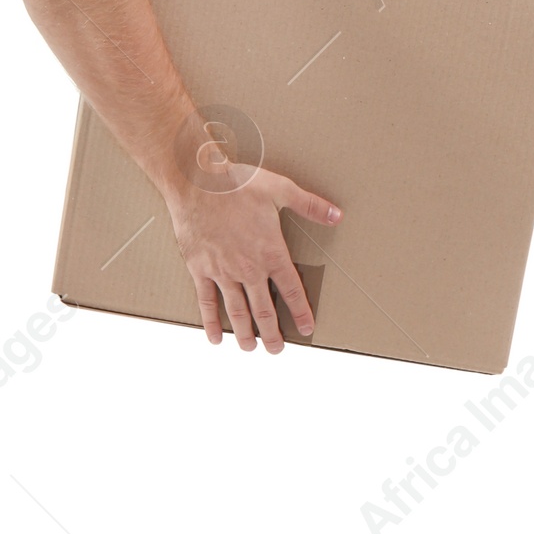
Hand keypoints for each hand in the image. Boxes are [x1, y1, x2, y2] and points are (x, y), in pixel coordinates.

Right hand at [166, 162, 341, 352]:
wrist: (196, 182)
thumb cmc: (237, 183)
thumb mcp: (279, 189)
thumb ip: (310, 205)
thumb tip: (337, 215)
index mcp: (271, 253)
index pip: (292, 290)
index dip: (301, 312)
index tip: (307, 328)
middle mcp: (249, 269)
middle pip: (264, 310)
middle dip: (272, 334)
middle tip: (276, 350)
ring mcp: (223, 272)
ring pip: (237, 312)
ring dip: (245, 334)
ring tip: (250, 349)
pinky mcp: (200, 269)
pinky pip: (206, 302)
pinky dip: (210, 322)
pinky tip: (215, 338)